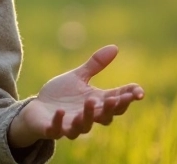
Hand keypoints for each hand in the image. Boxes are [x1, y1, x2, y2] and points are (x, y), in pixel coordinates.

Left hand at [9, 45, 143, 146]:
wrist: (37, 110)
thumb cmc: (61, 95)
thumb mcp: (78, 77)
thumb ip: (95, 65)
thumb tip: (115, 47)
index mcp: (96, 103)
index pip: (118, 102)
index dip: (129, 98)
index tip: (139, 92)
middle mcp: (87, 117)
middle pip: (105, 116)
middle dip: (111, 108)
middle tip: (115, 98)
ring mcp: (71, 125)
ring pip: (84, 126)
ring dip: (88, 115)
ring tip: (90, 100)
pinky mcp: (53, 129)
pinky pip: (57, 130)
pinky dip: (59, 122)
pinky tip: (60, 112)